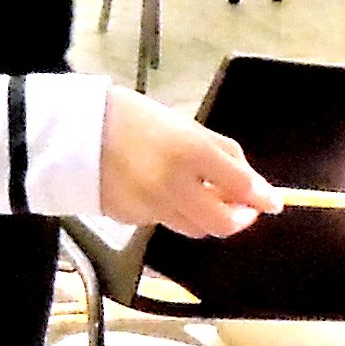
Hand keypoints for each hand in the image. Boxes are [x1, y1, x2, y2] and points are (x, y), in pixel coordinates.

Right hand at [97, 88, 274, 238]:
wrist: (71, 130)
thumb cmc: (132, 117)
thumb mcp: (184, 124)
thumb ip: (220, 153)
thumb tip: (250, 182)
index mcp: (190, 152)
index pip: (240, 186)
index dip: (263, 198)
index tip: (274, 203)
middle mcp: (173, 186)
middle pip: (220, 223)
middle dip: (238, 219)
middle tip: (243, 208)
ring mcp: (150, 207)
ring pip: (194, 229)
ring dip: (207, 218)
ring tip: (205, 199)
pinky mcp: (130, 220)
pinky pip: (164, 222)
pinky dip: (173, 212)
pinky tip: (163, 193)